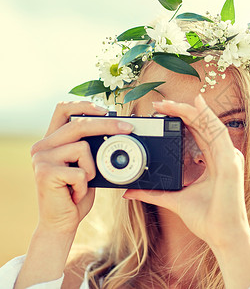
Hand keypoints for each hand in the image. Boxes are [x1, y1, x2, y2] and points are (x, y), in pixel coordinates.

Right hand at [30, 101, 133, 234]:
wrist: (61, 222)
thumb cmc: (76, 193)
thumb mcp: (86, 166)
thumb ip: (91, 149)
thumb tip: (118, 131)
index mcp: (52, 140)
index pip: (63, 109)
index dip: (85, 105)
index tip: (107, 109)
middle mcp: (42, 146)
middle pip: (78, 124)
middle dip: (108, 124)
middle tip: (128, 128)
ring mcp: (41, 158)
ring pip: (82, 148)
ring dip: (92, 170)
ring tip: (81, 184)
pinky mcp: (45, 173)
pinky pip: (81, 172)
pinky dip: (85, 186)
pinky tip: (74, 194)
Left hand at [123, 94, 249, 248]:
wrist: (222, 236)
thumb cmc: (207, 219)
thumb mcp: (174, 199)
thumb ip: (153, 193)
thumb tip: (130, 192)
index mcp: (214, 162)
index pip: (199, 133)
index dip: (183, 120)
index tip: (162, 112)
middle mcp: (223, 156)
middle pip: (203, 125)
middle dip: (182, 111)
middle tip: (160, 104)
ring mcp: (229, 158)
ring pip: (210, 124)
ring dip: (190, 111)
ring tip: (170, 103)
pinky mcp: (230, 163)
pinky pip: (217, 134)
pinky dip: (207, 118)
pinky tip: (196, 106)